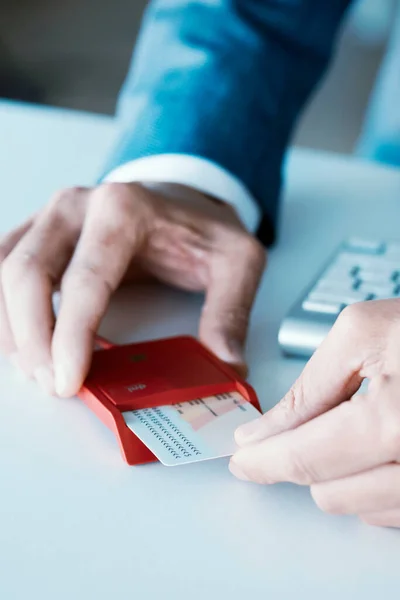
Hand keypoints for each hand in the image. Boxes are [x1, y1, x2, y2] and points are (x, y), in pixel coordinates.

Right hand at [0, 182, 264, 395]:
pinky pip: (2, 265)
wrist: (183, 197)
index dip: (70, 336)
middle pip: (28, 273)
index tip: (68, 380)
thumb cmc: (203, 228)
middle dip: (32, 338)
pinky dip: (3, 307)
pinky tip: (16, 340)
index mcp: (124, 209)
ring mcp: (51, 215)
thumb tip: (224, 368)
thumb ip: (230, 312)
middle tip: (51, 384)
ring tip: (34, 371)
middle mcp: (77, 205)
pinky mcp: (39, 229)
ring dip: (11, 327)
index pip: (85, 279)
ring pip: (4, 270)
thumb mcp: (236, 262)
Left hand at [230, 300, 399, 527]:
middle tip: (308, 425)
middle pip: (329, 493)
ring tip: (355, 425)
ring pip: (360, 508)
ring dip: (342, 473)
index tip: (242, 462)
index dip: (263, 462)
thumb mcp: (362, 332)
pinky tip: (377, 446)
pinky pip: (395, 510)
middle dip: (306, 460)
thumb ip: (308, 387)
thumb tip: (265, 431)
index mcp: (393, 422)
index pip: (305, 460)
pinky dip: (373, 482)